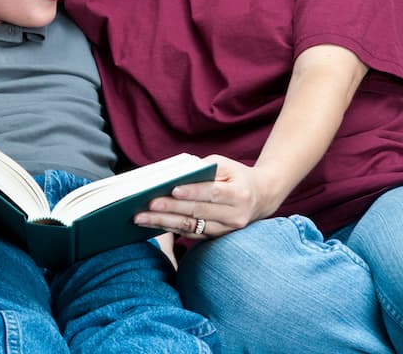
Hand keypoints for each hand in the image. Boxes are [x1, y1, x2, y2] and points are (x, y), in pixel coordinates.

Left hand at [133, 155, 282, 239]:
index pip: (213, 193)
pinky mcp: (216, 237)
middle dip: (170, 209)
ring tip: (140, 218)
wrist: (261, 197)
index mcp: (239, 194)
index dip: (193, 192)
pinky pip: (190, 234)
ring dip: (163, 223)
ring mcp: (226, 230)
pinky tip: (152, 223)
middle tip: (146, 205)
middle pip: (198, 213)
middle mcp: (235, 216)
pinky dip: (169, 228)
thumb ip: (203, 169)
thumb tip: (172, 176)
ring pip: (191, 228)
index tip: (172, 191)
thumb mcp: (225, 165)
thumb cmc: (237, 176)